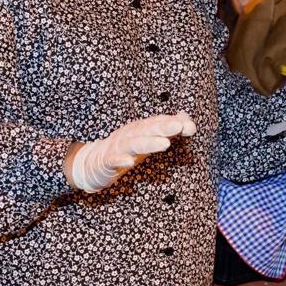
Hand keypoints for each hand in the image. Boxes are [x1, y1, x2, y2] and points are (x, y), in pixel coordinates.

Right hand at [66, 112, 195, 192]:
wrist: (95, 163)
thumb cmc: (127, 149)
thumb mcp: (148, 139)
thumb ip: (168, 131)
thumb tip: (189, 123)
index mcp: (140, 129)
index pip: (158, 122)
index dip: (173, 123)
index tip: (190, 127)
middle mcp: (130, 134)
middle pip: (147, 129)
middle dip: (163, 127)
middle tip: (179, 127)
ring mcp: (118, 147)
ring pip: (134, 144)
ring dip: (149, 143)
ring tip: (164, 144)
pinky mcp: (107, 162)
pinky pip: (114, 160)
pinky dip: (121, 160)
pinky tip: (130, 162)